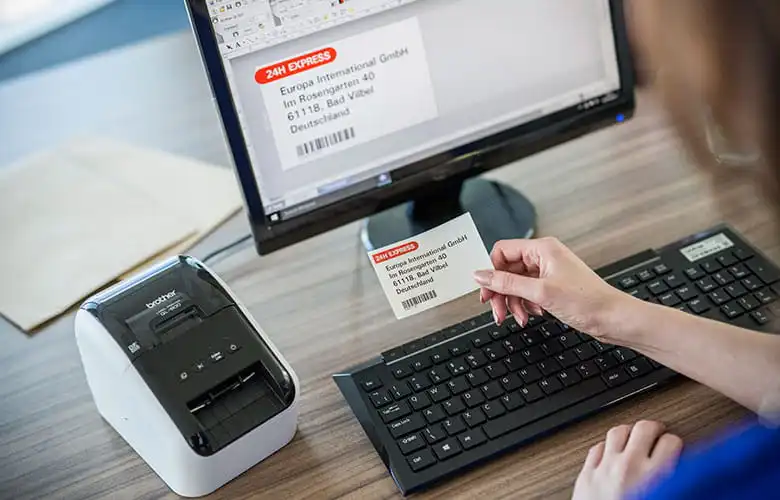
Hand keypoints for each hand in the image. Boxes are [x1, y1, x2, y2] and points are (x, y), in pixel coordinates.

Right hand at [473, 237, 631, 337]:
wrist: (612, 318)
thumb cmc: (588, 301)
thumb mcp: (540, 292)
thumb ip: (506, 283)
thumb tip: (481, 275)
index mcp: (542, 249)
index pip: (502, 251)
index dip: (491, 271)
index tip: (486, 291)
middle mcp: (544, 257)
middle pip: (507, 270)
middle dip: (501, 292)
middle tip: (497, 311)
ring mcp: (548, 272)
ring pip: (516, 283)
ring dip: (513, 302)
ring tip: (518, 317)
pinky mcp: (552, 286)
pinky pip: (527, 292)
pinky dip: (525, 305)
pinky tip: (531, 314)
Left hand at [572, 421, 683, 499]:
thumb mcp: (663, 498)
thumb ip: (674, 487)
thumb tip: (687, 481)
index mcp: (655, 477)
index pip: (671, 442)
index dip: (675, 443)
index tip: (674, 447)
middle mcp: (629, 467)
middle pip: (644, 428)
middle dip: (654, 429)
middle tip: (657, 433)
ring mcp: (605, 469)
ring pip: (617, 432)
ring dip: (628, 432)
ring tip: (633, 437)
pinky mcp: (585, 475)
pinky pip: (595, 449)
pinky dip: (605, 447)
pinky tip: (610, 452)